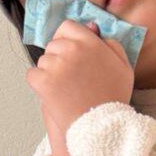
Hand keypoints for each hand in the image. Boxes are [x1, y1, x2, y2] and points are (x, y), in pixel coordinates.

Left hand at [26, 18, 133, 140]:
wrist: (100, 128)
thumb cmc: (112, 100)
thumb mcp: (123, 68)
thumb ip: (111, 45)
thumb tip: (93, 29)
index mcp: (91, 43)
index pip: (67, 27)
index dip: (66, 39)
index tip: (69, 54)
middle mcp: (73, 50)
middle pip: (53, 44)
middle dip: (58, 58)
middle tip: (71, 79)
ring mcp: (57, 66)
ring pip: (42, 61)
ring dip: (49, 73)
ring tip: (65, 90)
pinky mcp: (44, 82)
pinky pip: (32, 75)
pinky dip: (38, 85)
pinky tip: (53, 96)